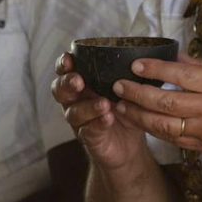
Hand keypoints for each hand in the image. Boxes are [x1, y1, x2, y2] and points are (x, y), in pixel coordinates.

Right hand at [51, 52, 150, 169]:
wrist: (130, 144)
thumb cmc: (124, 108)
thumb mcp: (126, 87)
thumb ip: (124, 73)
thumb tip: (141, 57)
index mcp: (83, 83)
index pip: (65, 70)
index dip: (63, 64)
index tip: (69, 58)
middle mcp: (76, 100)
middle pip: (60, 90)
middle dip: (67, 83)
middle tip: (79, 81)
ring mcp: (80, 120)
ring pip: (74, 112)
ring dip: (88, 106)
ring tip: (104, 104)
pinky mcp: (89, 137)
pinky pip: (88, 129)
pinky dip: (98, 122)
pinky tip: (108, 118)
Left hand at [112, 54, 201, 172]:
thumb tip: (176, 59)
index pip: (181, 75)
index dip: (155, 69)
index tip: (135, 64)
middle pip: (165, 102)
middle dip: (137, 94)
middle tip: (118, 86)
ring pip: (164, 126)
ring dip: (138, 116)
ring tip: (120, 106)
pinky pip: (174, 140)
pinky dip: (154, 132)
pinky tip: (141, 124)